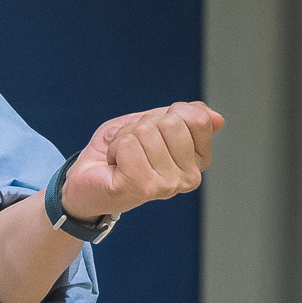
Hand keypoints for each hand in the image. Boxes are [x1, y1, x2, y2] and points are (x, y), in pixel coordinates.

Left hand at [60, 99, 225, 221]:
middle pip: (171, 122)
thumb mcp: (153, 124)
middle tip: (131, 149)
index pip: (196, 117)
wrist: (84, 182)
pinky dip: (114, 148)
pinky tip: (114, 167)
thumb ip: (184, 117)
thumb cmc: (120, 153)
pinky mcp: (144, 188)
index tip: (149, 133)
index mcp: (197, 160)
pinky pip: (128, 145)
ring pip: (147, 131)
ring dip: (125, 138)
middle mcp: (190, 177)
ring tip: (121, 159)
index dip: (164, 115)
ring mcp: (169, 185)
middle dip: (142, 126)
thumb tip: (217, 119)